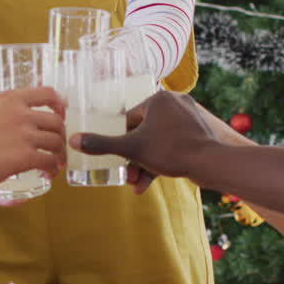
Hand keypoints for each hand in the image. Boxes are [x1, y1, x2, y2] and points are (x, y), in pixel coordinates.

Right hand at [0, 86, 66, 193]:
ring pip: (56, 142)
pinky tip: (48, 173)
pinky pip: (50, 161)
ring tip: (56, 163)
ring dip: (60, 154)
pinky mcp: (25, 156)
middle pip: (56, 121)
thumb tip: (15, 116)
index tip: (61, 114)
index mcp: (11, 98)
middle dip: (61, 135)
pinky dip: (53, 168)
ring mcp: (25, 134)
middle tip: (57, 146)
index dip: (60, 105)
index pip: (48, 93)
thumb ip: (4, 110)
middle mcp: (21, 113)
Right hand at [69, 91, 216, 184]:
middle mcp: (174, 102)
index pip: (129, 119)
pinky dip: (161, 162)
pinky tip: (149, 183)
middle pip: (144, 132)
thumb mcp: (131, 149)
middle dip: (134, 157)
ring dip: (145, 164)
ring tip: (136, 184)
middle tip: (127, 175)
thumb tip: (72, 140)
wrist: (210, 163)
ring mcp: (188, 117)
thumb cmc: (170, 151)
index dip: (120, 140)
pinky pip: (172, 145)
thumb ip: (101, 145)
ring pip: (158, 141)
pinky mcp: (198, 132)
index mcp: (158, 99)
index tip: (116, 158)